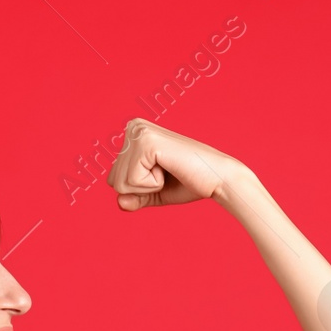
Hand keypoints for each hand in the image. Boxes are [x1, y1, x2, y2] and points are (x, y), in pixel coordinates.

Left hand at [107, 119, 252, 211]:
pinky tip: (169, 168)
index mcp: (133, 134)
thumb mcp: (154, 193)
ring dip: (147, 187)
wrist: (217, 178)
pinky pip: (132, 182)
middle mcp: (133, 127)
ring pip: (119, 183)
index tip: (163, 175)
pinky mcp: (146, 142)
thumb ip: (134, 198)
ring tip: (169, 170)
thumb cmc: (188, 182)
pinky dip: (152, 185)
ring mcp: (138, 132)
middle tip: (168, 174)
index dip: (138, 189)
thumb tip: (119, 202)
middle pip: (113, 181)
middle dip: (140, 189)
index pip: (113, 179)